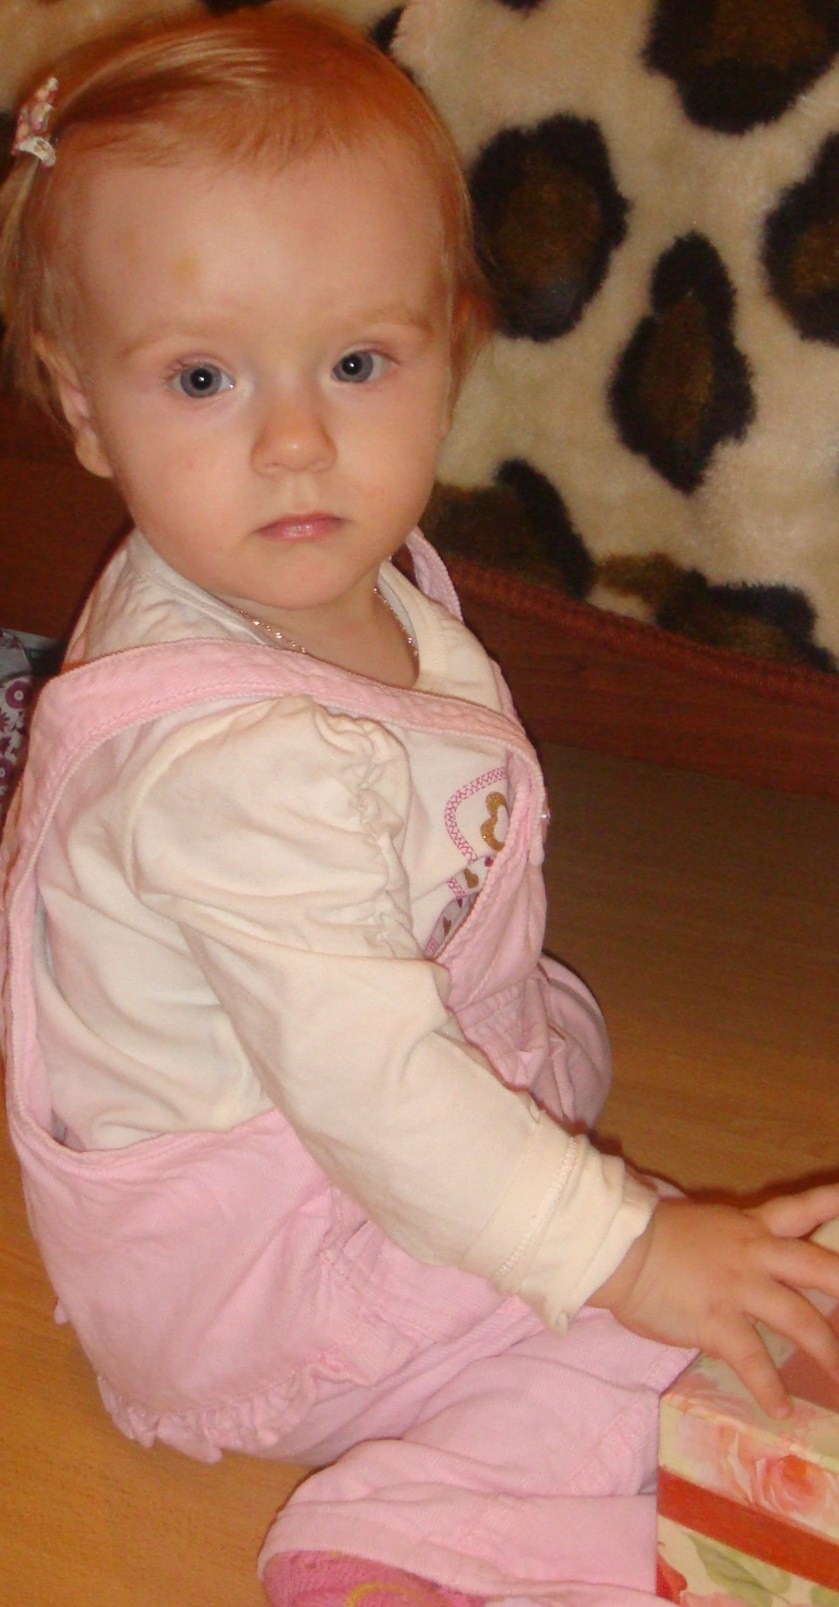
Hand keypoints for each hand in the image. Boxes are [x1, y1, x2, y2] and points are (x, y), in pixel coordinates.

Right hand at [588, 1183, 838, 1415]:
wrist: (617, 1249)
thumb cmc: (647, 1236)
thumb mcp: (702, 1229)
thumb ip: (731, 1246)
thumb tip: (744, 1267)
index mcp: (749, 1227)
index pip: (800, 1210)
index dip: (833, 1206)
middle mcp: (754, 1255)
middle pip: (818, 1267)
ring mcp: (739, 1289)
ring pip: (800, 1320)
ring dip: (826, 1351)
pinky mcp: (718, 1323)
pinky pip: (753, 1361)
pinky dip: (770, 1389)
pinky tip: (782, 1410)